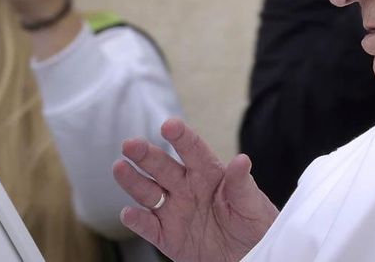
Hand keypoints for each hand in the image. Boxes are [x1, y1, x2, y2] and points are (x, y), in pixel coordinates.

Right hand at [113, 119, 278, 261]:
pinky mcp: (167, 236)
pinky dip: (137, 220)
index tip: (170, 126)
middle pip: (162, 167)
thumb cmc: (255, 226)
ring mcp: (174, 211)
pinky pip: (148, 226)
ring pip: (148, 192)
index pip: (193, 150)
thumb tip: (242, 160)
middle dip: (146, 155)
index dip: (181, 137)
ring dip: (133, 181)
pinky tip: (128, 213)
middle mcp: (186, 187)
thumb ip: (242, 185)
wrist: (248, 257)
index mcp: (209, 174)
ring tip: (119, 168)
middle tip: (131, 145)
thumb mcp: (254, 206)